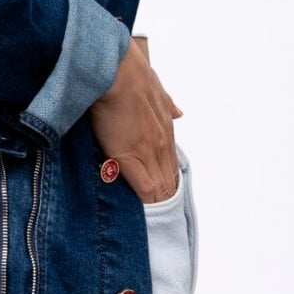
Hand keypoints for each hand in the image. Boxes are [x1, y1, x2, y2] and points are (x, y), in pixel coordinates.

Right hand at [88, 32, 182, 199]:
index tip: (159, 194)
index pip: (170, 165)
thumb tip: (178, 112)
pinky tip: (140, 213)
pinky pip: (146, 190)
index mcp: (166, 129)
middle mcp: (162, 143)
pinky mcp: (131, 158)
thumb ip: (167, 103)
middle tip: (156, 215)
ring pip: (160, 189)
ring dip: (155, 204)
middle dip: (163, 198)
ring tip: (149, 221)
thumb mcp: (156, 87)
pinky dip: (145, 203)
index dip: (165, 181)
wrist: (115, 72)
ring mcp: (149, 152)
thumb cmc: (128, 75)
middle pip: (169, 181)